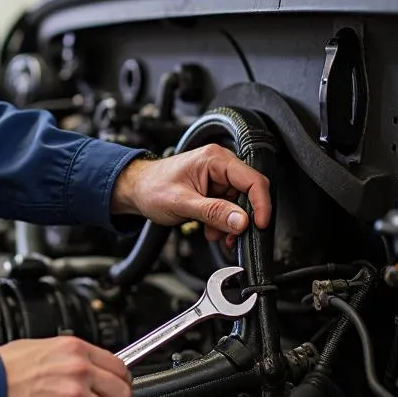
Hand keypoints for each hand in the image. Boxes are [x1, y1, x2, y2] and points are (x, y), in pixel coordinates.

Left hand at [110, 144, 271, 245]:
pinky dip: (223, 223)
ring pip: (240, 205)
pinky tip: (210, 230)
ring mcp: (218, 178)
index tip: (260, 226)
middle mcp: (220, 165)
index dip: (261, 205)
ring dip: (230, 224)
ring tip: (214, 234)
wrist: (135, 190)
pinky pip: (229, 208)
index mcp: (215, 159)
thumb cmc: (151, 187)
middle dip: (242, 218)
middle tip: (233, 237)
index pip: (253, 180)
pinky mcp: (214, 190)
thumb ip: (213, 212)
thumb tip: (241, 221)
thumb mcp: (182, 203)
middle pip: (249, 193)